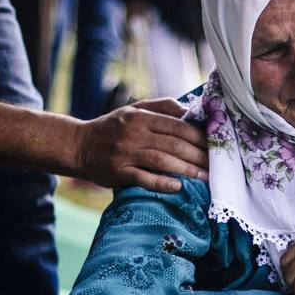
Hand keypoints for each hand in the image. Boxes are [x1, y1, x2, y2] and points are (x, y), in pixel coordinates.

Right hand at [74, 97, 208, 191]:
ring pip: (162, 161)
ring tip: (204, 178)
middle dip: (198, 156)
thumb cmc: (113, 128)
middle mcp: (134, 133)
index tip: (215, 146)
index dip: (199, 136)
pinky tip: (178, 187)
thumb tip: (191, 110)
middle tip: (215, 166)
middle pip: (174, 144)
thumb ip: (162, 107)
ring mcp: (126, 153)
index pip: (178, 125)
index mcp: (141, 117)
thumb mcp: (135, 110)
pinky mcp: (118, 172)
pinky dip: (162, 183)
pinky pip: (143, 178)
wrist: (79, 145)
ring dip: (187, 170)